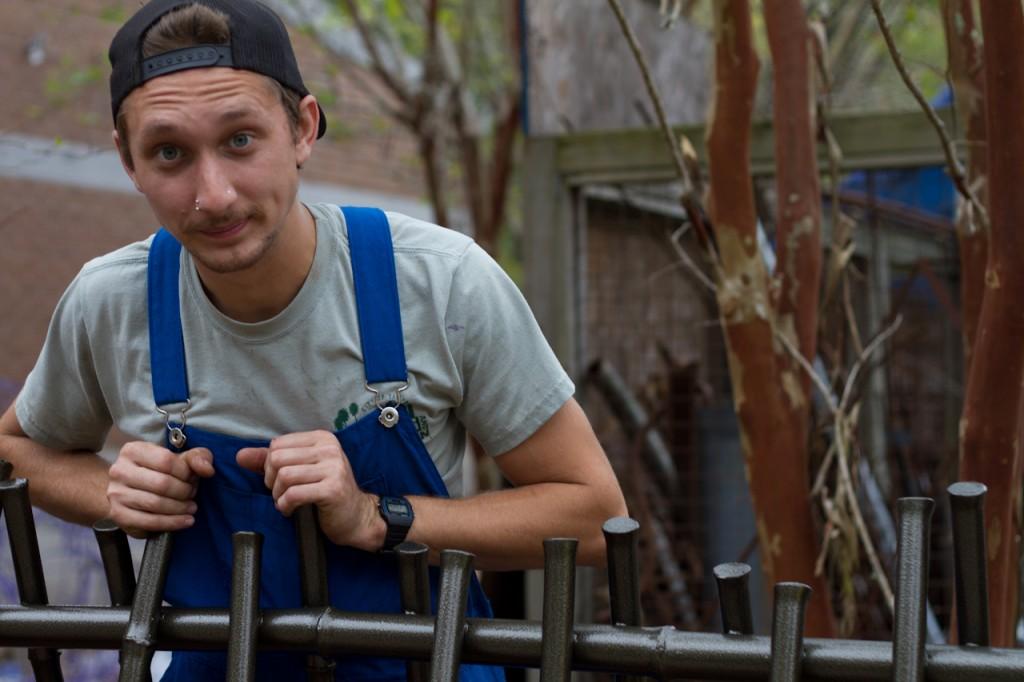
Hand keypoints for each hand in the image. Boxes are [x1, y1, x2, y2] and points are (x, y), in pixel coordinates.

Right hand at [107, 441, 214, 536]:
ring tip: (191, 508)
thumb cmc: (158, 472)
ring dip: (180, 508)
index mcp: (133, 450)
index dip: (185, 472)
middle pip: (162, 484)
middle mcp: (120, 470)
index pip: (166, 461)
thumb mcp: (178, 458)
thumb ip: (197, 457)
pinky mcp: (118, 515)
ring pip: (155, 504)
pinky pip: (149, 522)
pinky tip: (185, 521)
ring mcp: (116, 493)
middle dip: (184, 491)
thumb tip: (208, 469)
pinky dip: (172, 523)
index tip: (192, 478)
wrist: (128, 491)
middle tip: (192, 495)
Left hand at [236, 430, 382, 550]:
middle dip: (271, 480)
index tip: (279, 480)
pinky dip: (285, 505)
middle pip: (278, 458)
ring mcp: (334, 468)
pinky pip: (294, 494)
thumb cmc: (327, 492)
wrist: (356, 517)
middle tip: (280, 493)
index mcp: (322, 438)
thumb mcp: (301, 471)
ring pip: (284, 476)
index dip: (269, 465)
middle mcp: (330, 449)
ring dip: (278, 494)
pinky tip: (290, 510)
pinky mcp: (333, 489)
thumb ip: (270, 461)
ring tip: (285, 502)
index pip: (278, 444)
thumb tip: (240, 456)